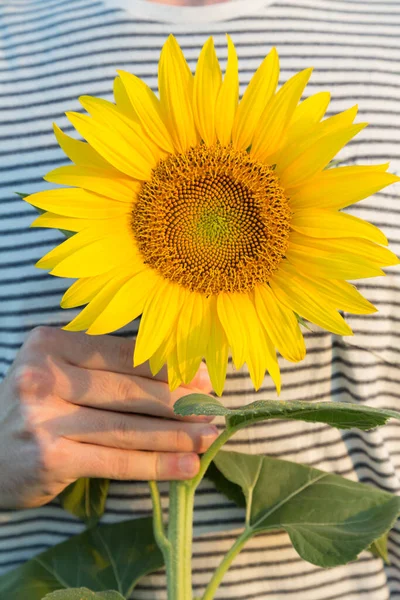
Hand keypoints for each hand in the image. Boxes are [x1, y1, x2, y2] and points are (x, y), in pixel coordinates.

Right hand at [0, 326, 217, 508]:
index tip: (204, 378)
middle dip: (179, 401)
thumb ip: (108, 369)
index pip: (123, 354)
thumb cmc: (35, 408)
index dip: (168, 368)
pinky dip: (156, 465)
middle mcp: (44, 375)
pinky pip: (115, 459)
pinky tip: (186, 467)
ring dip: (175, 434)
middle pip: (127, 390)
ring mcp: (44, 418)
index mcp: (51, 343)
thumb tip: (180, 375)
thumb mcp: (61, 373)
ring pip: (126, 427)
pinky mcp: (49, 457)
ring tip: (209, 438)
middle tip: (214, 409)